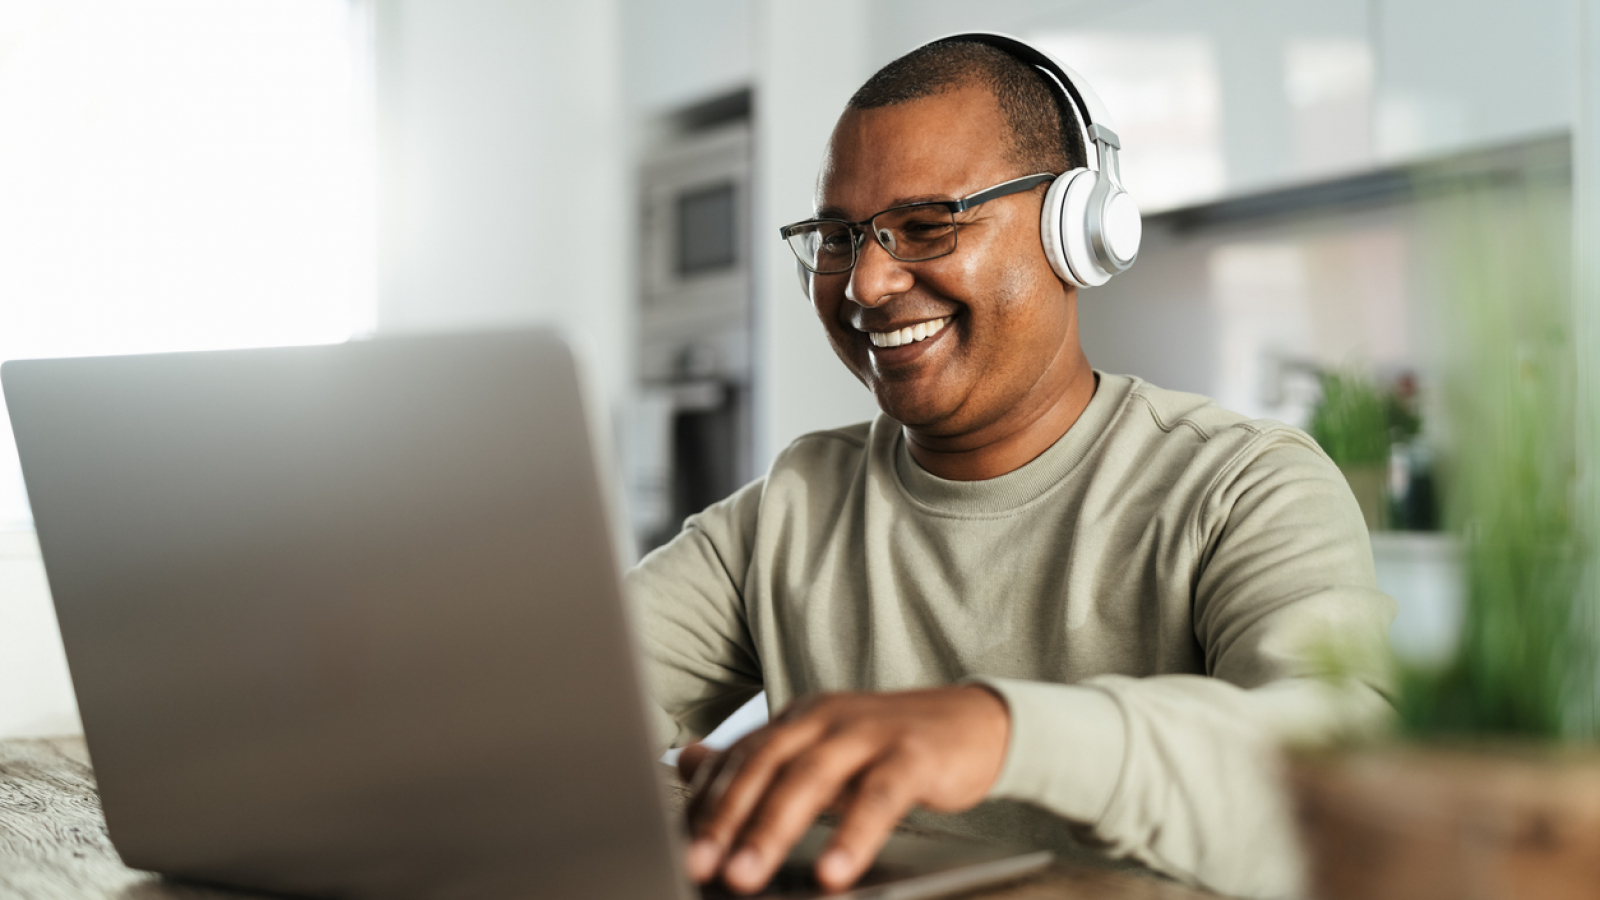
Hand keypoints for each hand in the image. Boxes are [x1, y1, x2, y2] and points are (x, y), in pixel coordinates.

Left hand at [676, 685, 1009, 893]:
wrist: (977, 723)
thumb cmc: (891, 745)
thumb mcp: (819, 748)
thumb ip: (758, 757)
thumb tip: (686, 760)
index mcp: (798, 718)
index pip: (738, 756)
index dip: (705, 800)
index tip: (676, 844)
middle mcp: (827, 717)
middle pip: (764, 764)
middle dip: (725, 818)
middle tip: (697, 864)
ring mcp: (870, 732)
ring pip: (811, 777)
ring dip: (772, 829)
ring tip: (745, 876)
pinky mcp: (915, 754)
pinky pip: (880, 797)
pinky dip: (852, 835)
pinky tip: (832, 871)